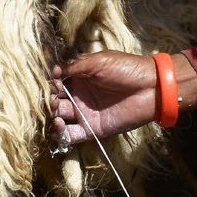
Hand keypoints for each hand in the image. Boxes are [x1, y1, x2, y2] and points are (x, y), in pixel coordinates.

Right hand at [50, 50, 196, 144]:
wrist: (151, 88)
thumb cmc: (126, 69)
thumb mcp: (98, 61)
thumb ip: (75, 66)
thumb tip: (53, 70)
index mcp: (79, 77)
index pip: (55, 81)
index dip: (47, 82)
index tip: (45, 81)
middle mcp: (79, 96)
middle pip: (54, 100)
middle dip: (47, 100)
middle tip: (50, 99)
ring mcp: (84, 113)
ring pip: (58, 118)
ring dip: (51, 116)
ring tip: (55, 112)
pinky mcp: (92, 129)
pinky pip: (71, 135)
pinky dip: (60, 134)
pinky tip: (59, 125)